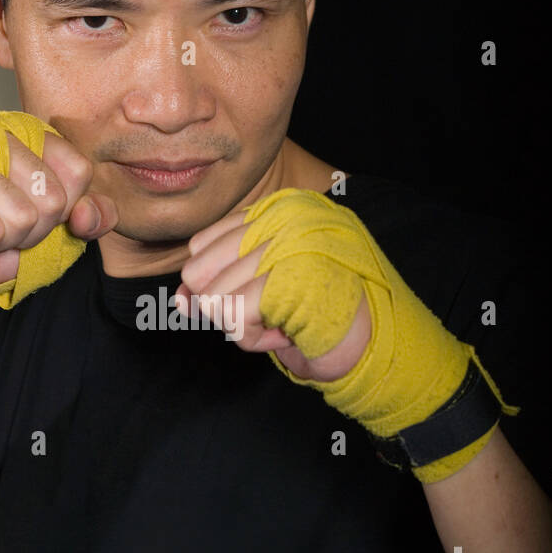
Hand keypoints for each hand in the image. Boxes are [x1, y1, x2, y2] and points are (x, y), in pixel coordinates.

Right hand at [0, 121, 116, 289]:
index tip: (32, 213)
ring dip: (3, 242)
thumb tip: (88, 214)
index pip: (78, 171)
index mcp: (26, 132)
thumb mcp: (50, 228)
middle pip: (53, 199)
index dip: (63, 209)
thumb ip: (87, 216)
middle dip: (32, 232)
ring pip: (24, 218)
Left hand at [175, 202, 371, 381]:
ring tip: (285, 320)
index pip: (202, 245)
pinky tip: (287, 332)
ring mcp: (289, 244)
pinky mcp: (291, 277)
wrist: (372, 344)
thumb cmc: (316, 315)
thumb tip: (178, 298)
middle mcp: (282, 216)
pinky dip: (254, 339)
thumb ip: (216, 284)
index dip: (217, 285)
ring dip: (245, 326)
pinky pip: (233, 319)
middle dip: (229, 308)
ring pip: (213, 299)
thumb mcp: (260, 290)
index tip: (261, 295)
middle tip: (273, 311)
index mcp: (278, 208)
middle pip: (199, 272)